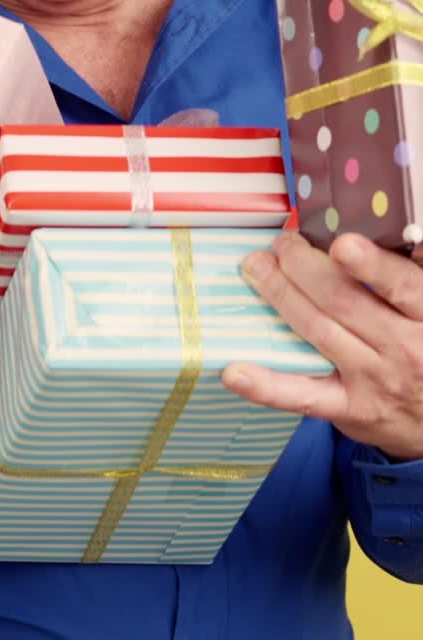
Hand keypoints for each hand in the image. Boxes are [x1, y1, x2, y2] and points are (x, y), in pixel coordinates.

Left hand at [221, 231, 422, 459]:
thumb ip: (410, 276)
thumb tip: (387, 230)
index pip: (402, 287)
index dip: (371, 265)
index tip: (341, 245)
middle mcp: (403, 349)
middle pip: (344, 302)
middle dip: (303, 267)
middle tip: (281, 244)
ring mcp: (373, 380)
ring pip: (318, 332)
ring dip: (280, 296)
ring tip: (255, 269)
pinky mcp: (349, 409)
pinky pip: (303, 396)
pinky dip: (266, 386)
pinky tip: (235, 371)